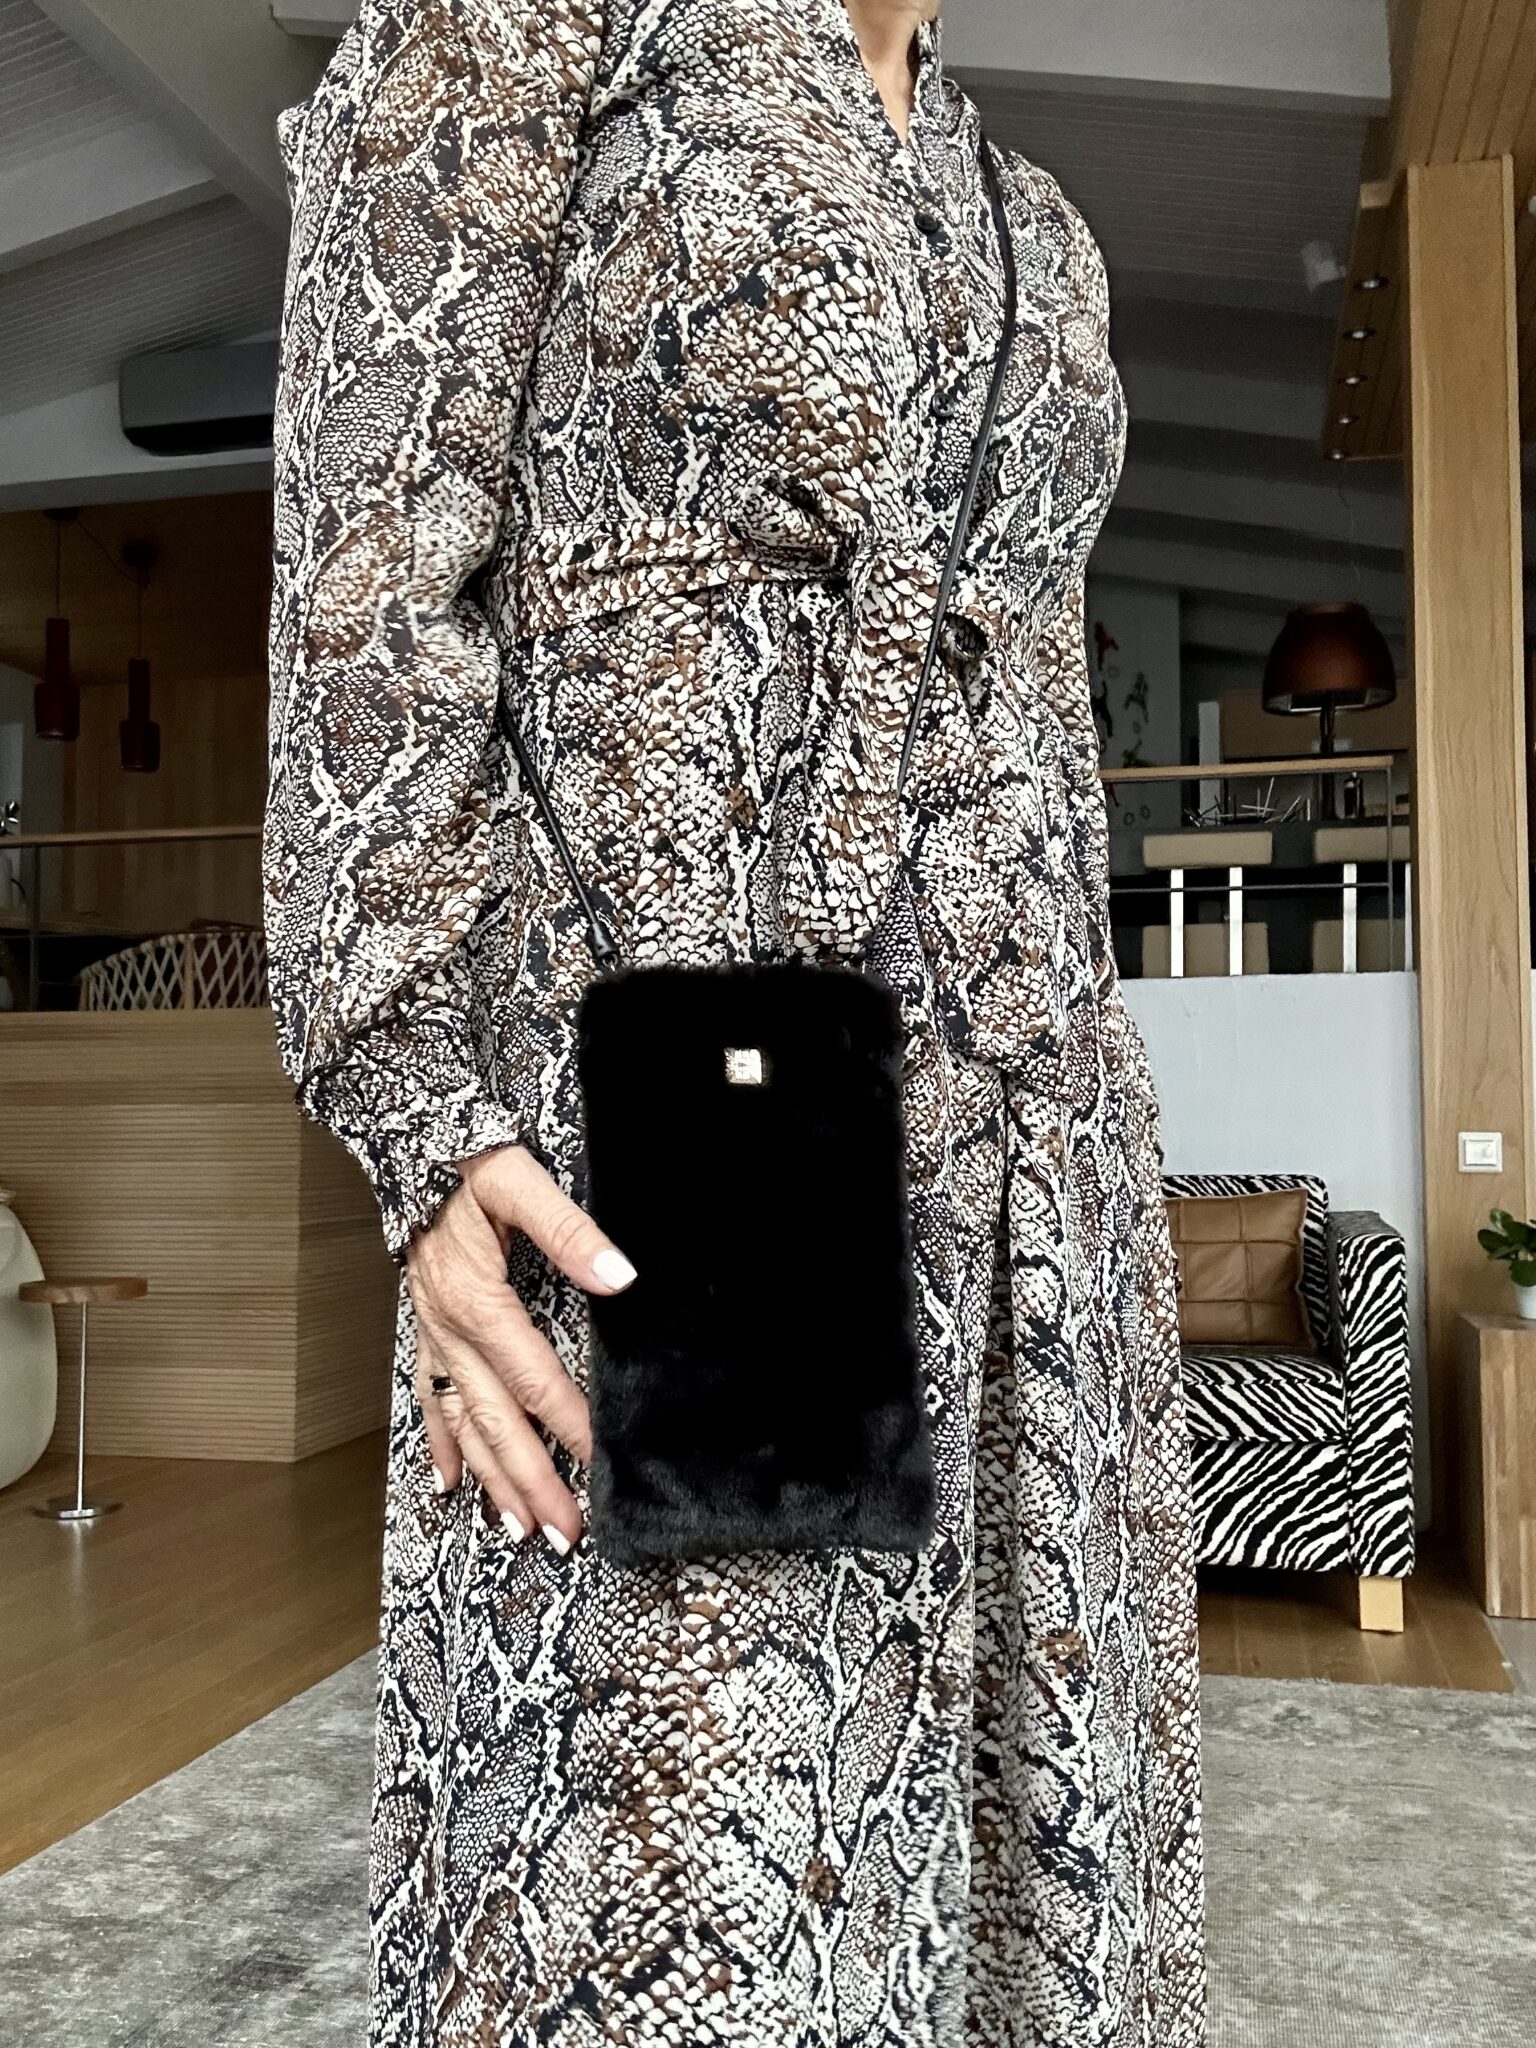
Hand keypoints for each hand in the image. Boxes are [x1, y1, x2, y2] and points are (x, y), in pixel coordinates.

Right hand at [405, 1144, 636, 1553]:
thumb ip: (570, 1230)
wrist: (406, 1144)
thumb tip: (619, 1275)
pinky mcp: (425, 1331)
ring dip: (494, 1478)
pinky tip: (452, 1482)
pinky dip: (443, 1444)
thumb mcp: (519, 1182)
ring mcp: (433, 1336)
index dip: (568, 1423)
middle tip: (565, 1532)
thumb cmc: (465, 1162)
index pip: (534, 1377)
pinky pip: (431, 1399)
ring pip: (465, 1422)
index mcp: (478, 1300)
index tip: (598, 1462)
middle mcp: (450, 1330)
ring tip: (520, 1526)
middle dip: (532, 1481)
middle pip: (498, 1420)